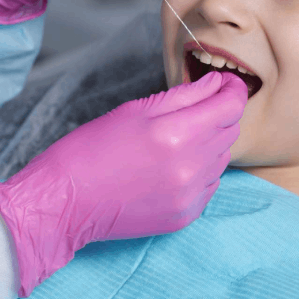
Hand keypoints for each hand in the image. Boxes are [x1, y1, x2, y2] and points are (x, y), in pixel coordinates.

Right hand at [0, 71, 247, 297]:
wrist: (65, 202)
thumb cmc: (92, 148)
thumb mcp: (135, 110)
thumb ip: (185, 95)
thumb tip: (217, 83)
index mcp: (176, 133)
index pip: (231, 106)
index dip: (234, 89)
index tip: (227, 82)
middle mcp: (190, 167)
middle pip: (231, 130)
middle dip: (221, 112)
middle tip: (199, 105)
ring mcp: (190, 195)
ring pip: (223, 157)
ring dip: (212, 140)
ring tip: (180, 136)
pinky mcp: (186, 216)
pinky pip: (212, 183)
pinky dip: (203, 168)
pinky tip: (176, 162)